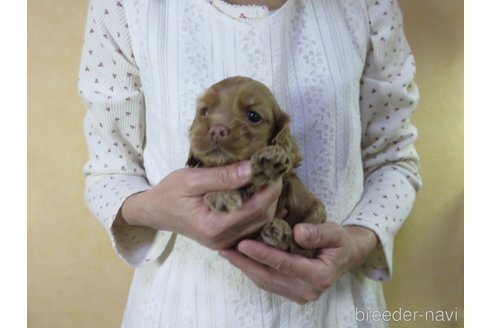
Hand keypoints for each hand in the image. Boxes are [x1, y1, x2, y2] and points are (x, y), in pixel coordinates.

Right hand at [119, 161, 282, 249]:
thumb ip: (221, 177)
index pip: (255, 208)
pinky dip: (260, 209)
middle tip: (273, 170)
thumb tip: (252, 169)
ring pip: (261, 223)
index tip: (274, 168)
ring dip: (268, 200)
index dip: (270, 188)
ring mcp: (226, 243)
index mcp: (213, 227)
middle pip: (262, 217)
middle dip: (272, 193)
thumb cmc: (169, 193)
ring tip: (267, 178)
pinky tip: (260, 193)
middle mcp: (223, 240)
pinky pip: (253, 226)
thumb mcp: (191, 180)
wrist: (155, 212)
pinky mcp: (227, 240)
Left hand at [219, 223, 377, 303]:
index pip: (285, 264)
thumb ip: (318, 233)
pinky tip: (240, 259)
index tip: (243, 243)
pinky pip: (268, 283)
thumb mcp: (336, 233)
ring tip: (227, 252)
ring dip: (244, 267)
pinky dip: (252, 270)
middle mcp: (308, 290)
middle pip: (269, 276)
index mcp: (319, 275)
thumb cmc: (340, 242)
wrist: (345, 256)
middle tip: (225, 249)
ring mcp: (299, 295)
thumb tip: (297, 232)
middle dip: (245, 263)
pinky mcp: (292, 293)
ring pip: (265, 281)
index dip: (263, 253)